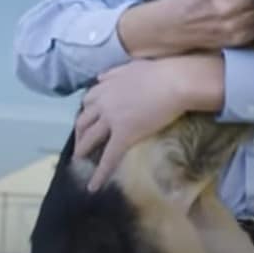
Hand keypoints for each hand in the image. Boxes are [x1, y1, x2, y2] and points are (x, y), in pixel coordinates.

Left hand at [73, 52, 225, 190]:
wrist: (174, 81)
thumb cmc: (160, 71)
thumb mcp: (131, 66)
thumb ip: (113, 72)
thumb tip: (100, 77)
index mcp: (106, 86)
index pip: (88, 100)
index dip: (87, 111)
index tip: (89, 118)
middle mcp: (103, 103)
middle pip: (82, 121)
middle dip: (79, 133)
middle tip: (80, 143)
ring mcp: (112, 120)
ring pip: (90, 138)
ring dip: (82, 150)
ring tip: (80, 161)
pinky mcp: (124, 135)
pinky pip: (109, 157)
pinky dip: (99, 173)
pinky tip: (93, 186)